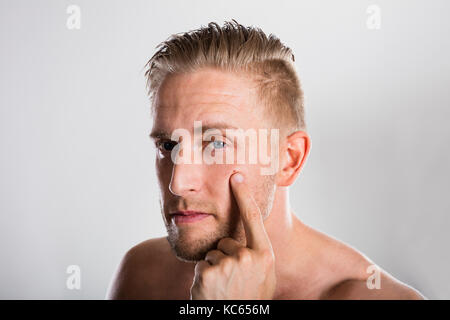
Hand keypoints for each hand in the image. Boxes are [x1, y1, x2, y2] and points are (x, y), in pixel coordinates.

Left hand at [190, 172, 275, 299]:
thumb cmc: (249, 300)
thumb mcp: (262, 278)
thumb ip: (256, 256)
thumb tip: (242, 241)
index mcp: (264, 256)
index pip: (254, 218)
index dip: (244, 195)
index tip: (236, 175)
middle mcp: (249, 257)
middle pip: (227, 241)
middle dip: (225, 257)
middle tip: (232, 282)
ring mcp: (229, 264)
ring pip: (213, 254)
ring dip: (214, 270)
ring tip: (223, 290)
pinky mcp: (209, 271)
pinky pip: (202, 265)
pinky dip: (202, 278)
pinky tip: (212, 293)